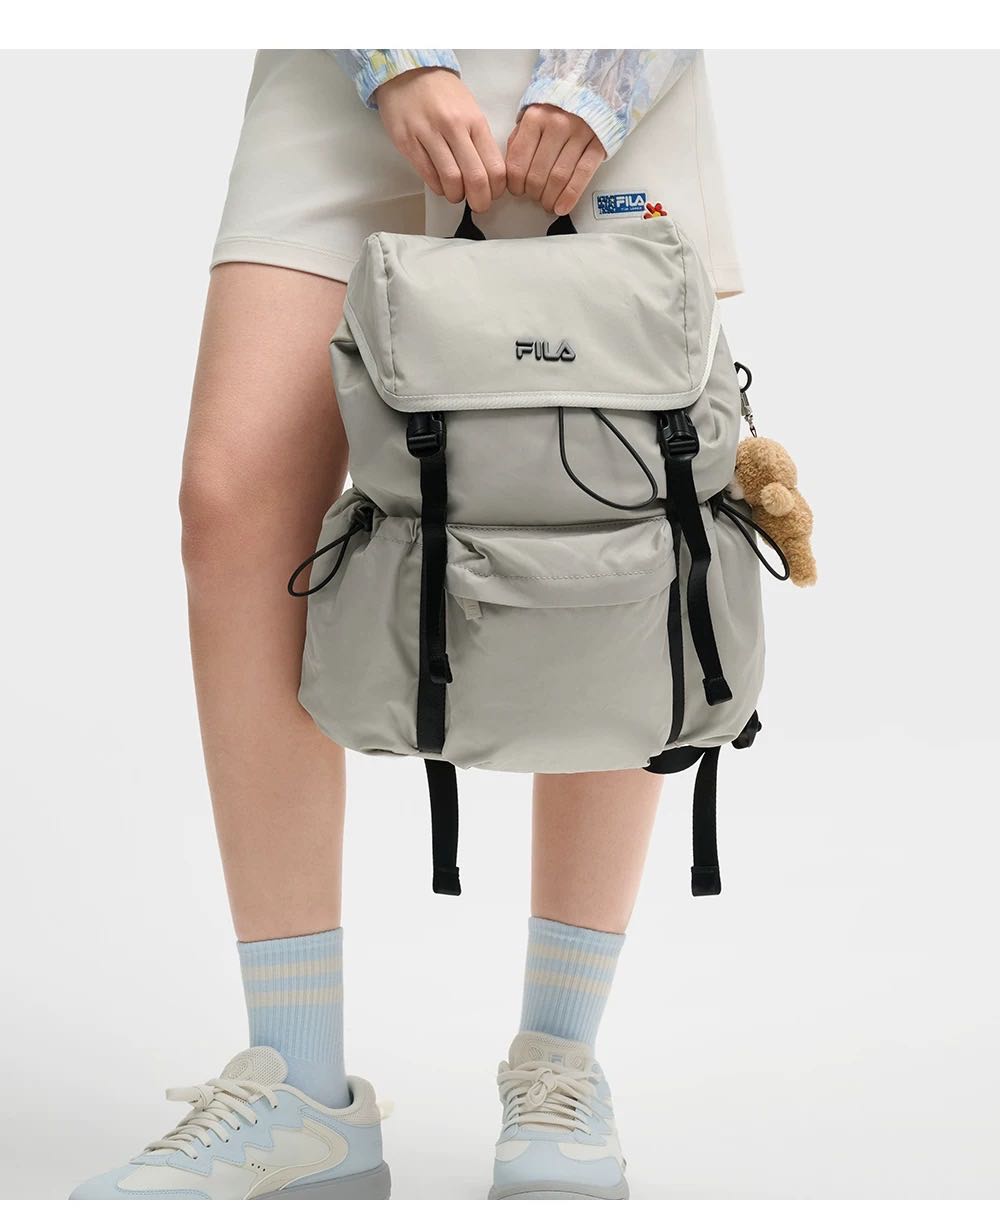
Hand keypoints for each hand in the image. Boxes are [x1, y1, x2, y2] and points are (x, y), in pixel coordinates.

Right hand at [374, 68, 505, 213]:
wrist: (407, 71)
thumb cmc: (441, 93)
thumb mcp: (469, 109)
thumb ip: (479, 140)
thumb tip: (489, 174)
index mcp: (474, 120)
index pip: (494, 166)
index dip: (496, 189)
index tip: (493, 193)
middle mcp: (453, 126)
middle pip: (475, 177)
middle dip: (480, 201)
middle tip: (479, 205)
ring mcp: (428, 134)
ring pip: (451, 180)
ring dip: (456, 195)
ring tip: (456, 194)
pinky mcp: (407, 141)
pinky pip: (428, 175)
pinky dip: (438, 187)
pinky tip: (441, 184)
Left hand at [505, 104, 604, 214]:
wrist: (592, 90)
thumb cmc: (558, 109)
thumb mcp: (532, 117)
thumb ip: (520, 141)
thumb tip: (511, 174)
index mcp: (535, 118)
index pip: (518, 163)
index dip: (515, 185)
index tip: (518, 191)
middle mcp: (557, 124)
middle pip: (538, 174)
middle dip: (533, 194)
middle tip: (534, 197)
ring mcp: (579, 133)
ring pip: (559, 177)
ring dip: (550, 198)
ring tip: (548, 203)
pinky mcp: (598, 142)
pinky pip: (582, 174)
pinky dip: (570, 196)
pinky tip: (562, 207)